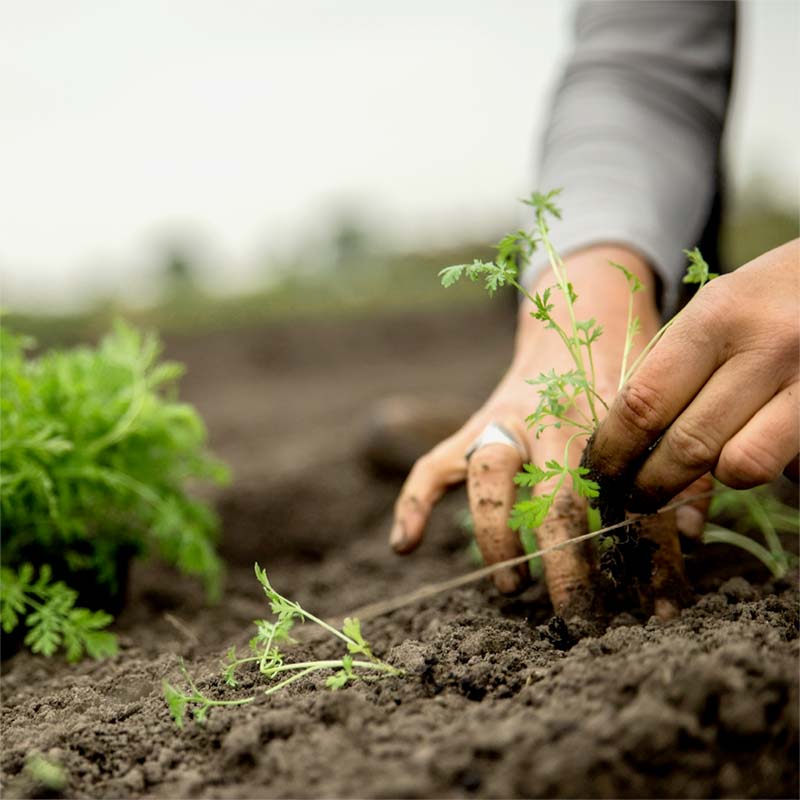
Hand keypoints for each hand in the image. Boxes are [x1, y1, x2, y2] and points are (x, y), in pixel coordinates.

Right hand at [390, 245, 692, 616]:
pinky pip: (432, 463)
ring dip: (498, 536)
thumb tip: (688, 539)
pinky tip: (404, 545)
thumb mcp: (665, 409)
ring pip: (489, 477)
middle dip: (568, 567)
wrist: (582, 309)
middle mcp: (554, 420)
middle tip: (579, 619)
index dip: (650, 559)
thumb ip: (683, 468)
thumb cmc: (630, 368)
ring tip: (510, 587)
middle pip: (557, 499)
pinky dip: (413, 503)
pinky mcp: (475, 424)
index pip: (631, 499)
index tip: (658, 610)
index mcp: (610, 419)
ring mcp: (506, 420)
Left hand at [587, 239, 799, 509]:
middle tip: (635, 497)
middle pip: (689, 445)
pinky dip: (772, 467)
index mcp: (717, 317)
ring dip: (717, 476)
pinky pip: (791, 467)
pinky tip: (766, 441)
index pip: (645, 402)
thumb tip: (626, 441)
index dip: (613, 449)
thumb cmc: (764, 298)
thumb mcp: (712, 311)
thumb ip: (672, 368)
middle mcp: (767, 347)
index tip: (598, 472)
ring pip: (743, 467)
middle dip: (651, 483)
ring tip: (709, 461)